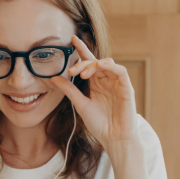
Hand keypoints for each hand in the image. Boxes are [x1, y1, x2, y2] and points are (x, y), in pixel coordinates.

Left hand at [49, 35, 139, 152]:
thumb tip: (53, 78)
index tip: (72, 39)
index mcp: (97, 83)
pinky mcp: (126, 88)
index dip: (82, 50)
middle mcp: (107, 81)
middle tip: (72, 70)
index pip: (89, 62)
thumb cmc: (100, 124)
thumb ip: (69, 90)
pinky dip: (110, 66)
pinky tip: (100, 66)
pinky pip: (120, 71)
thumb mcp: (80, 104)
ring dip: (94, 65)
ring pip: (107, 63)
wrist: (114, 139)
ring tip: (82, 74)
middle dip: (83, 63)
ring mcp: (117, 83)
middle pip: (96, 62)